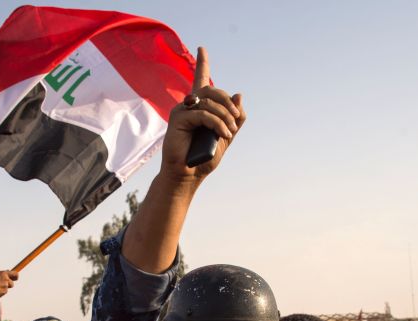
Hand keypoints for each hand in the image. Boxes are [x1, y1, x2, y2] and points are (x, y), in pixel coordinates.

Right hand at [0, 270, 17, 310]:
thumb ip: (1, 274)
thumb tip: (8, 271)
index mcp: (3, 273)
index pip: (15, 273)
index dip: (16, 276)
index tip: (16, 278)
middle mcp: (5, 279)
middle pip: (12, 282)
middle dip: (10, 284)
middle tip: (6, 285)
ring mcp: (5, 285)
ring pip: (8, 288)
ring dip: (4, 288)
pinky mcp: (4, 291)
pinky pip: (4, 292)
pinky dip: (1, 292)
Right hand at [159, 47, 244, 181]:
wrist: (188, 175)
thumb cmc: (204, 157)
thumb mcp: (226, 136)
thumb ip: (234, 118)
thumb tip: (239, 93)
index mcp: (200, 108)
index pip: (200, 80)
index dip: (202, 64)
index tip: (202, 49)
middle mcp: (189, 105)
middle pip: (213, 91)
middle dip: (229, 104)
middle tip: (235, 121)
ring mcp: (182, 110)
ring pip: (210, 102)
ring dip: (225, 116)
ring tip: (230, 132)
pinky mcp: (178, 119)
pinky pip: (203, 114)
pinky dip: (217, 123)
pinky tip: (224, 134)